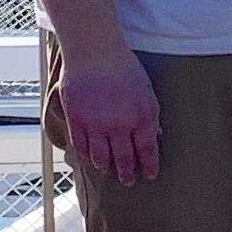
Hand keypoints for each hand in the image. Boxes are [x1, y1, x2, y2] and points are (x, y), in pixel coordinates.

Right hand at [58, 50, 162, 185]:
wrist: (94, 51)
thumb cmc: (123, 67)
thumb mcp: (147, 91)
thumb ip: (151, 115)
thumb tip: (155, 136)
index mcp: (141, 118)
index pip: (147, 151)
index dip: (149, 166)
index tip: (149, 175)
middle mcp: (119, 126)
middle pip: (124, 160)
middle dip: (127, 173)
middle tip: (128, 180)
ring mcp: (96, 125)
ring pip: (101, 158)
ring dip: (106, 167)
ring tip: (108, 170)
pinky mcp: (76, 121)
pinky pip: (81, 147)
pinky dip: (86, 156)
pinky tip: (90, 158)